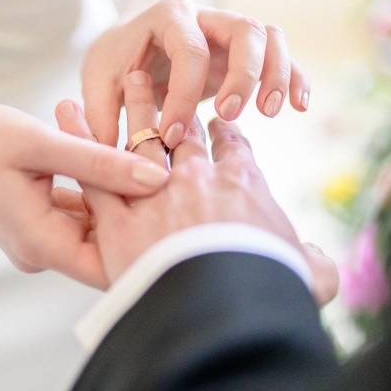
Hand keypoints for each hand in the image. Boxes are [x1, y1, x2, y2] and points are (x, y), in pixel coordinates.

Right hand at [0, 100, 170, 287]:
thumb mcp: (42, 144)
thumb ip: (100, 162)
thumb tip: (159, 178)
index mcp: (42, 244)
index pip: (113, 268)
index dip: (152, 248)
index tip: (184, 217)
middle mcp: (42, 254)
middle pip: (109, 249)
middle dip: (143, 219)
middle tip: (181, 183)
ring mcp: (41, 243)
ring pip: (99, 230)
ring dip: (124, 202)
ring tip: (158, 166)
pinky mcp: (42, 227)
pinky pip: (83, 218)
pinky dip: (102, 194)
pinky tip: (121, 163)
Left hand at [56, 71, 337, 304]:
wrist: (220, 310)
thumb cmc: (268, 291)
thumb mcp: (309, 278)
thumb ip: (315, 264)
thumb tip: (321, 262)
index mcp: (242, 185)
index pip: (235, 148)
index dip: (228, 134)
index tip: (222, 123)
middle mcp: (197, 179)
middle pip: (185, 134)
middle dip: (177, 109)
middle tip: (166, 87)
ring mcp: (154, 192)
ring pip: (141, 139)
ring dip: (136, 108)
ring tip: (131, 80)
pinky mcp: (116, 218)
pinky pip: (93, 171)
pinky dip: (80, 138)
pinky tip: (69, 112)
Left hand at [82, 0, 311, 148]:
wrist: (134, 44)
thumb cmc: (116, 63)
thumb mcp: (98, 81)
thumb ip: (99, 115)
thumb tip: (110, 161)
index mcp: (168, 16)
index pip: (188, 50)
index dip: (183, 94)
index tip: (170, 135)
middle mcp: (206, 16)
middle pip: (244, 30)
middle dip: (244, 75)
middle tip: (229, 115)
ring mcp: (230, 31)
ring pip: (270, 38)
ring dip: (276, 74)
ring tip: (268, 113)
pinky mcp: (248, 52)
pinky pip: (282, 55)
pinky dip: (295, 77)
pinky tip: (300, 107)